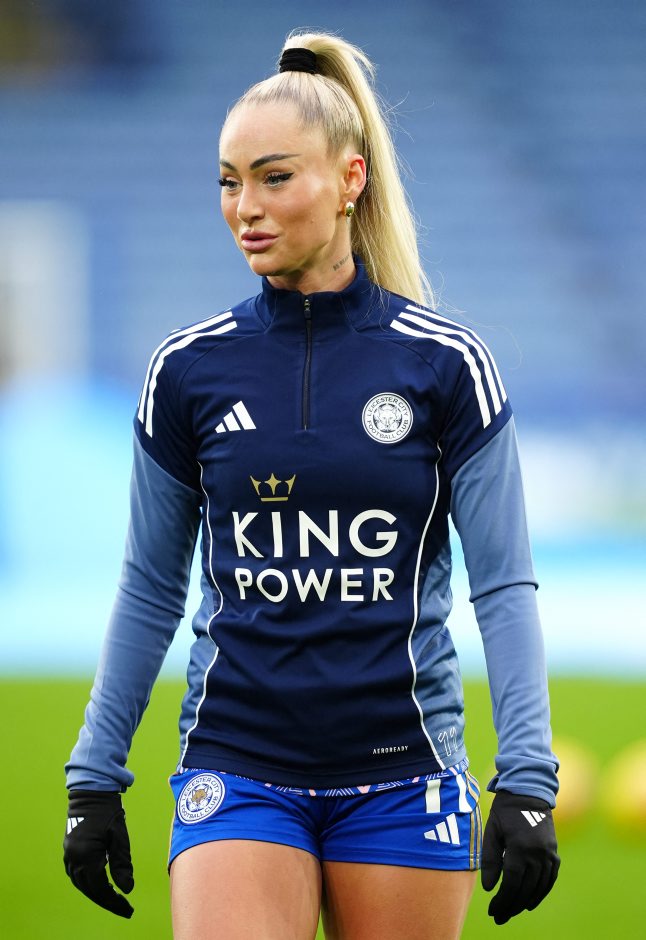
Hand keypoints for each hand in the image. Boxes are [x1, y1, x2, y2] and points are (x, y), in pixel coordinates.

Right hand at [63, 789, 133, 917]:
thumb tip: (127, 889)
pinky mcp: (69, 850)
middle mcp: (74, 858)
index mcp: (86, 855)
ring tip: (112, 899)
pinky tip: (97, 884)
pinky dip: (87, 883)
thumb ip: (122, 864)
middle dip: (107, 900)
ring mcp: (68, 854)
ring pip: (81, 883)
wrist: (91, 792)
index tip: (128, 909)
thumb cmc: (108, 812)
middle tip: (124, 908)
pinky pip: (76, 874)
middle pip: (89, 889)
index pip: (100, 888)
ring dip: (96, 893)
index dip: (113, 901)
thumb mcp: (119, 837)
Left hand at [481, 789, 559, 924]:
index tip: (493, 911)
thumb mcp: (492, 831)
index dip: (502, 900)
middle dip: (511, 906)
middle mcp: (538, 855)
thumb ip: (491, 859)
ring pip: (539, 888)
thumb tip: (490, 888)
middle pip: (525, 890)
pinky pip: (550, 879)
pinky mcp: (554, 853)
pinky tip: (530, 902)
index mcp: (520, 848)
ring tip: (511, 911)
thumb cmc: (505, 810)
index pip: (512, 883)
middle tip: (499, 917)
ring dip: (525, 903)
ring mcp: (549, 855)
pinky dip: (541, 892)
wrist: (529, 792)